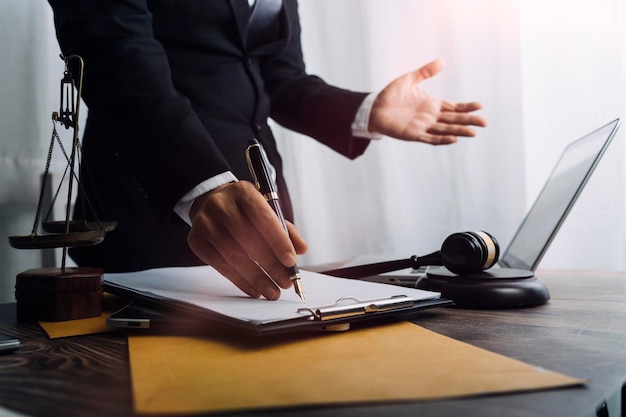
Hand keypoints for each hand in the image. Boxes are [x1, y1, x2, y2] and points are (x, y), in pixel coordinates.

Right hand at [187, 181, 306, 299]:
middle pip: (248, 239)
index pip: (263, 218)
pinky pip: (220, 265)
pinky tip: (253, 289)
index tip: (291, 261)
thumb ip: (285, 229)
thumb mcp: (265, 210)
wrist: (209, 202)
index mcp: (243, 192)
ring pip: (233, 255)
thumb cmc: (243, 210)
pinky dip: (239, 281)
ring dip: (256, 277)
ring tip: (272, 291)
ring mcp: (205, 222)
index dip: (278, 241)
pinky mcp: (196, 240)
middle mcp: (221, 205)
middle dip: (270, 265)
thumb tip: (301, 249)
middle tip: (285, 282)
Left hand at [368, 58, 486, 143]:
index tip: (480, 105)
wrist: (373, 108)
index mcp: (431, 104)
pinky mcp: (414, 134)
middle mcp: (430, 117)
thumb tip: (442, 61)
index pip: (453, 107)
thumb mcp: (409, 80)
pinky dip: (442, 139)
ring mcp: (423, 126)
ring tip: (473, 133)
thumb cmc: (390, 96)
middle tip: (485, 123)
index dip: (466, 107)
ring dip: (459, 131)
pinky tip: (453, 139)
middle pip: (454, 119)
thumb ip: (425, 72)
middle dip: (469, 121)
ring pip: (445, 130)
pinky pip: (430, 138)